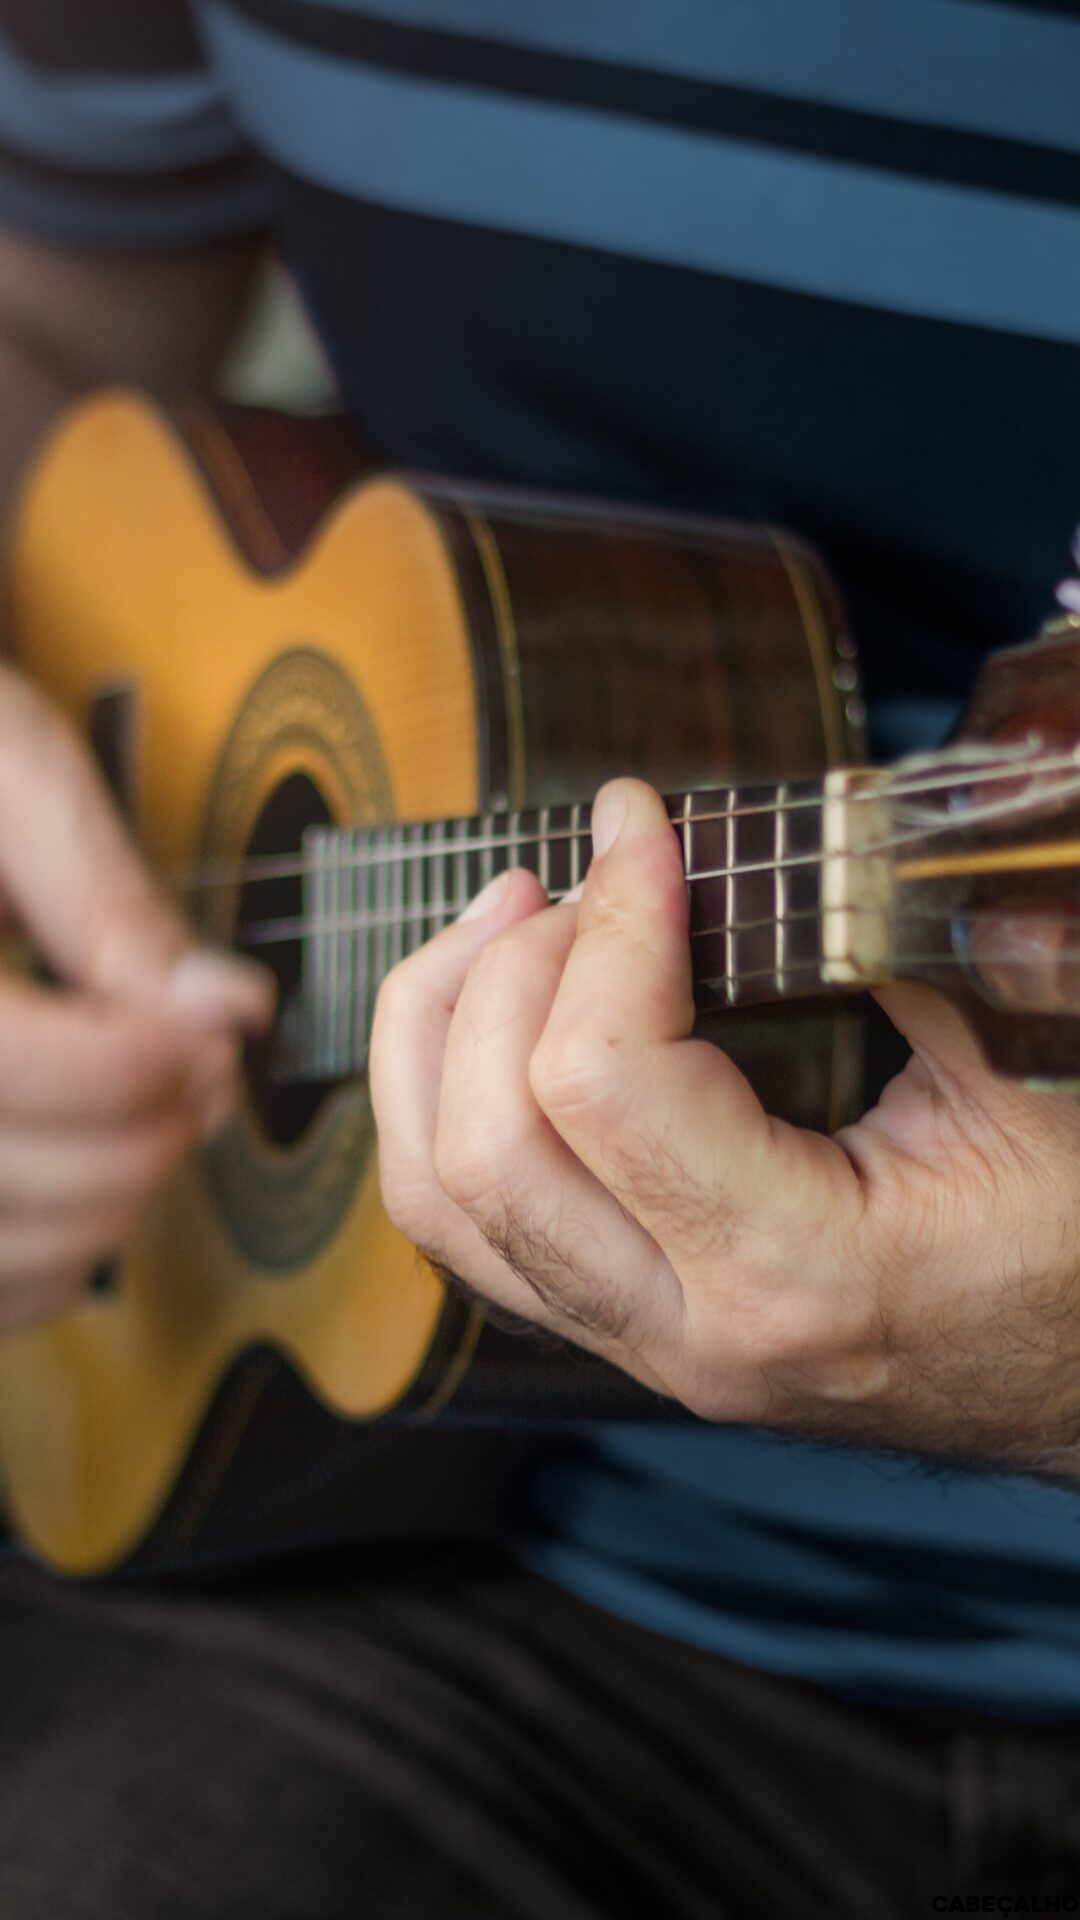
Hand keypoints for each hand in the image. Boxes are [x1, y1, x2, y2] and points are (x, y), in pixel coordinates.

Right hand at [0, 664, 272, 1332]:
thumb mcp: (7, 776)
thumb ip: (104, 899)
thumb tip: (222, 1004)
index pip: (3, 1067)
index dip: (132, 1067)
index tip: (211, 1034)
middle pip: (2, 1175)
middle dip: (142, 1139)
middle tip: (207, 1072)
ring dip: (109, 1211)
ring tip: (156, 1119)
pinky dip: (47, 1262)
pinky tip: (86, 1181)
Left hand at [371, 776, 1079, 1471]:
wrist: (1075, 1380)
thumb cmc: (1068, 1246)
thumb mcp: (1020, 1087)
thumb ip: (897, 958)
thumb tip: (787, 834)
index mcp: (798, 1273)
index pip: (605, 1085)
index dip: (609, 923)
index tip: (641, 826)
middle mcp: (689, 1328)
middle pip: (484, 1145)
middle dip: (503, 974)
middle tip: (576, 882)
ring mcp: (638, 1342)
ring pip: (437, 1199)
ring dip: (438, 1034)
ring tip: (504, 923)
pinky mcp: (617, 1326)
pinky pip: (463, 1227)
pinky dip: (442, 1103)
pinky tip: (491, 1016)